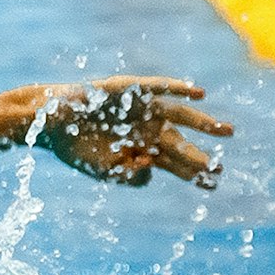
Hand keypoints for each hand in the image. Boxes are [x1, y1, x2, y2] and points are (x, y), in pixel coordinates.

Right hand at [34, 77, 231, 188]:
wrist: (48, 122)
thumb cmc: (74, 147)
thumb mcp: (103, 169)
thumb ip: (129, 175)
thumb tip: (152, 167)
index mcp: (141, 149)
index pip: (174, 163)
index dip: (193, 173)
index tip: (213, 185)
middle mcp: (146, 129)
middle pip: (181, 143)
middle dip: (200, 157)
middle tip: (220, 169)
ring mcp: (140, 110)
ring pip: (178, 116)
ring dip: (203, 122)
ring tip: (226, 133)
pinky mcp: (129, 91)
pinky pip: (159, 89)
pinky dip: (179, 90)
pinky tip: (200, 95)